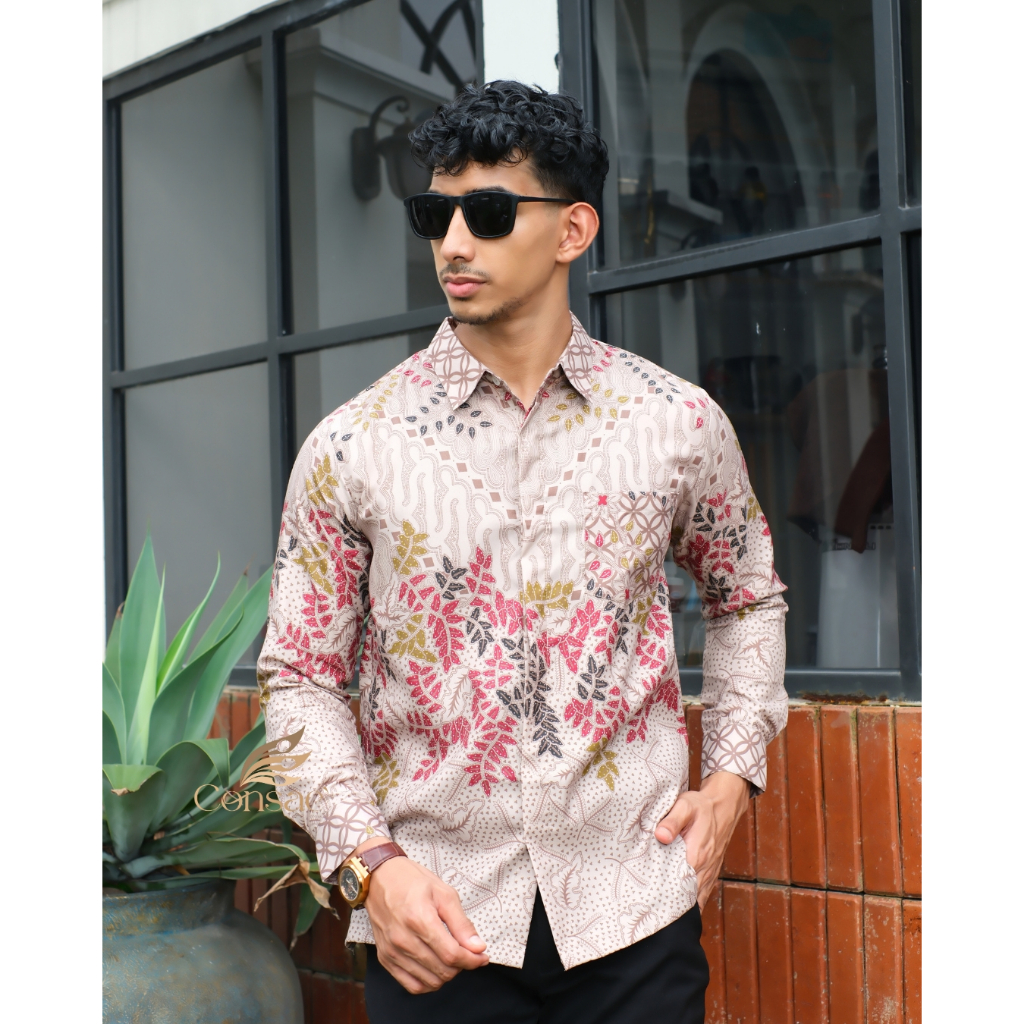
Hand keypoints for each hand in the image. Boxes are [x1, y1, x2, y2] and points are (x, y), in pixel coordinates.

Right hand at [355, 838, 488, 992]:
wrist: (379, 878)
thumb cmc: (412, 881)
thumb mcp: (443, 893)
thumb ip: (461, 923)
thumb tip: (477, 947)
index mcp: (420, 919)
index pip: (451, 954)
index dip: (472, 960)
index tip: (482, 956)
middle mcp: (403, 939)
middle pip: (442, 970)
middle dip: (462, 966)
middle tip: (467, 952)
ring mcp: (392, 951)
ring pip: (429, 982)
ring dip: (446, 974)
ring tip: (451, 958)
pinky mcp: (385, 958)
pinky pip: (411, 985)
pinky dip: (428, 983)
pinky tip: (435, 968)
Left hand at [654, 771, 749, 908]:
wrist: (723, 807)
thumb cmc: (701, 806)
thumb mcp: (685, 806)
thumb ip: (672, 821)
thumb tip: (660, 836)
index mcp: (696, 856)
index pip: (678, 884)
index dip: (662, 892)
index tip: (646, 898)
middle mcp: (704, 869)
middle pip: (685, 896)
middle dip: (668, 903)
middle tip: (648, 906)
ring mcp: (709, 873)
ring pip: (694, 899)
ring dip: (680, 904)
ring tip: (659, 909)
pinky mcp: (710, 873)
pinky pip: (702, 895)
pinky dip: (691, 902)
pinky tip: (677, 905)